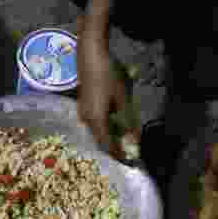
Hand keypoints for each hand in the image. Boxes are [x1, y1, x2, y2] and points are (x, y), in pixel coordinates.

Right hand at [77, 19, 129, 160]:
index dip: (118, 155)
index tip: (129, 162)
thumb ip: (128, 121)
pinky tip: (114, 123)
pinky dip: (105, 127)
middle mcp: (87, 120)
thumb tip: (134, 140)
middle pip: (101, 141)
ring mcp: (83, 113)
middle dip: (114, 147)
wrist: (90, 56)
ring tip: (123, 138)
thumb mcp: (123, 98)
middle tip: (128, 152)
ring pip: (97, 132)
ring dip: (110, 137)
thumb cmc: (108, 75)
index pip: (108, 145)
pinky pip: (94, 123)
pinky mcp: (83, 106)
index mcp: (96, 120)